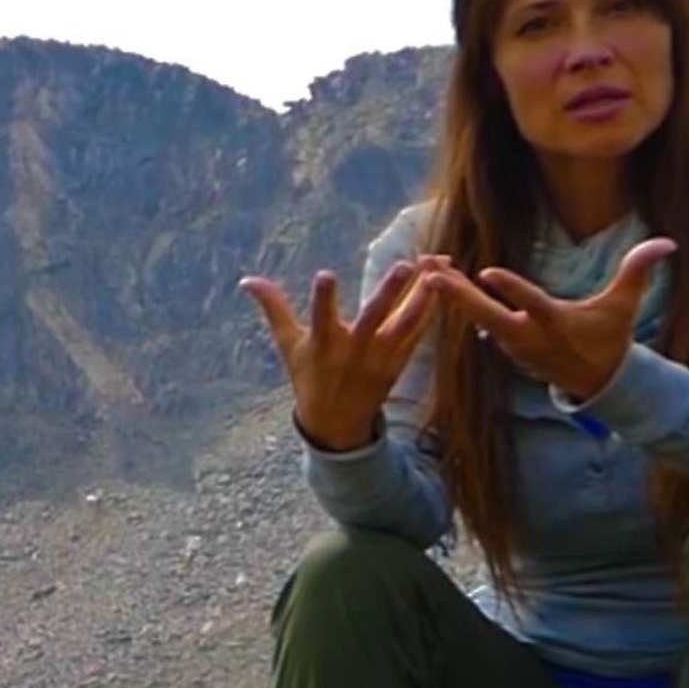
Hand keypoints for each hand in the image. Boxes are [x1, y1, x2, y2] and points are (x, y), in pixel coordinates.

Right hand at [241, 257, 442, 451]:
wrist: (336, 421)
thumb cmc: (308, 375)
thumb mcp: (288, 344)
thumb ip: (274, 308)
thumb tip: (246, 280)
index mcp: (323, 345)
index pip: (320, 317)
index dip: (322, 297)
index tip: (325, 275)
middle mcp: (354, 352)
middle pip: (374, 318)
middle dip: (388, 292)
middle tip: (405, 266)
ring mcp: (380, 358)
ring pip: (405, 324)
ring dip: (422, 297)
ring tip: (437, 271)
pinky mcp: (399, 362)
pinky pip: (418, 334)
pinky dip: (430, 311)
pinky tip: (442, 286)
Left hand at [422, 237, 676, 402]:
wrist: (595, 380)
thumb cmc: (609, 337)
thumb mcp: (625, 306)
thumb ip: (638, 272)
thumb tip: (668, 243)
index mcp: (556, 324)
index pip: (532, 304)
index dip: (511, 290)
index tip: (487, 272)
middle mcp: (528, 336)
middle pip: (487, 315)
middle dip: (458, 295)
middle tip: (431, 272)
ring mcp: (511, 343)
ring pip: (475, 317)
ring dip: (450, 294)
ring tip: (427, 266)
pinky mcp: (502, 345)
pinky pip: (474, 322)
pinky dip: (457, 303)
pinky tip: (437, 281)